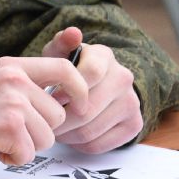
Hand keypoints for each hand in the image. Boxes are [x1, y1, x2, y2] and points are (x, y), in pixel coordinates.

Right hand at [0, 46, 88, 167]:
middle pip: (58, 114)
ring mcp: (12, 102)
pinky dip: (14, 158)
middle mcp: (14, 79)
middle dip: (40, 131)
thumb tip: (68, 95)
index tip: (79, 106)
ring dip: (26, 146)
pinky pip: (30, 153)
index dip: (79, 89)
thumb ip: (25, 85)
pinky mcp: (9, 126)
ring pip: (47, 137)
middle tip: (10, 130)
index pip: (64, 68)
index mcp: (12, 66)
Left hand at [50, 31, 142, 152]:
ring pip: (90, 130)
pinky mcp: (133, 125)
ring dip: (66, 134)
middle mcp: (123, 78)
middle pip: (88, 108)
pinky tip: (70, 135)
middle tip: (44, 121)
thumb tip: (73, 33)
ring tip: (54, 128)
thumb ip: (61, 43)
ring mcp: (132, 103)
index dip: (66, 90)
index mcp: (104, 56)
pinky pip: (99, 145)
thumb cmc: (69, 69)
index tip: (51, 97)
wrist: (94, 86)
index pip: (90, 74)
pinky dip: (79, 144)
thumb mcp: (59, 53)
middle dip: (60, 119)